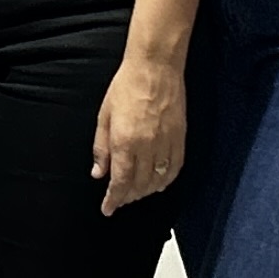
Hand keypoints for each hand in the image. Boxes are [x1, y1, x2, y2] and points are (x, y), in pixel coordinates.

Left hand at [92, 51, 186, 213]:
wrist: (155, 68)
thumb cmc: (126, 87)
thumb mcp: (104, 117)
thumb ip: (101, 148)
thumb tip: (98, 174)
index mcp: (124, 142)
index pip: (120, 182)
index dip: (113, 200)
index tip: (108, 209)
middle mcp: (146, 147)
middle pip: (139, 185)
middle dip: (128, 197)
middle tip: (119, 199)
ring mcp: (166, 143)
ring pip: (158, 181)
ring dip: (146, 192)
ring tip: (136, 193)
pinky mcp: (180, 138)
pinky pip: (175, 168)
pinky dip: (166, 181)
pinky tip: (159, 183)